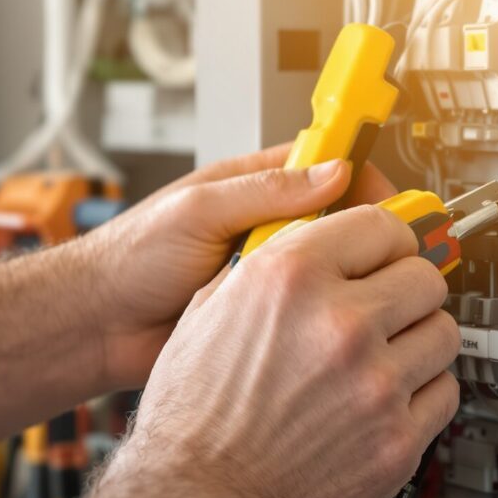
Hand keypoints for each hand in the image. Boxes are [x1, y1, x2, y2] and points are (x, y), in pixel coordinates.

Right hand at [48, 204, 460, 497]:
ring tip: (385, 360)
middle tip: (389, 310)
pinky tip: (386, 402)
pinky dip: (422, 397)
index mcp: (291, 278)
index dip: (387, 241)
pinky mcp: (397, 439)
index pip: (382, 227)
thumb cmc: (193, 415)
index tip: (389, 254)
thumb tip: (307, 241)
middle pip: (425, 278)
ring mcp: (376, 383)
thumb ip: (267, 266)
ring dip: (418, 343)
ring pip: (444, 335)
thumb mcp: (208, 310)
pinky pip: (444, 394)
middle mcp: (340, 323)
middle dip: (406, 291)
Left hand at [67, 145, 399, 387]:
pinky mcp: (264, 321)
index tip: (396, 206)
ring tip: (369, 294)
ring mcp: (268, 279)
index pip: (328, 169)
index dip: (367, 183)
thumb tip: (333, 171)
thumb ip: (264, 191)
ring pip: (330, 275)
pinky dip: (324, 320)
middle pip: (340, 225)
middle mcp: (265, 229)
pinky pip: (308, 316)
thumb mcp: (198, 211)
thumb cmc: (128, 258)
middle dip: (370, 239)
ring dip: (348, 284)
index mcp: (252, 187)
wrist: (97, 327)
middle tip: (400, 258)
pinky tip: (334, 328)